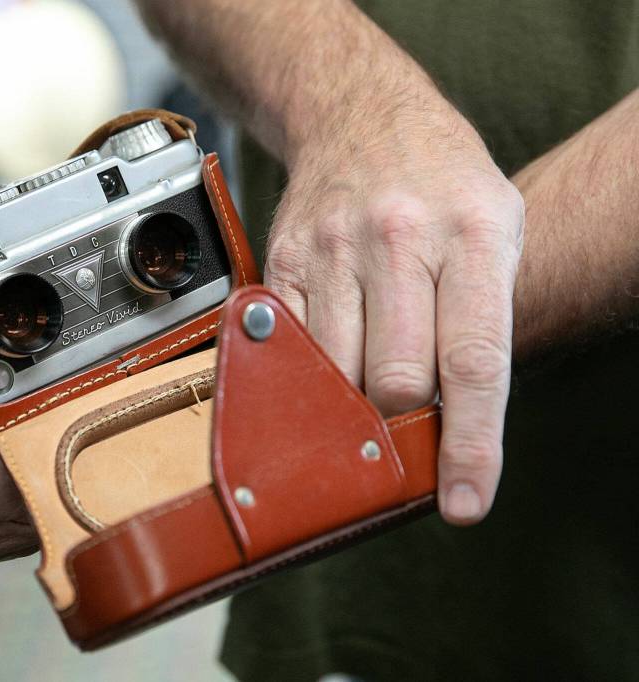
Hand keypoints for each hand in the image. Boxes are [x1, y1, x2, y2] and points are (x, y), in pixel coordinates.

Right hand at [265, 96, 523, 524]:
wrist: (360, 118)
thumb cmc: (440, 184)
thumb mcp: (496, 228)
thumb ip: (481, 318)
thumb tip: (447, 422)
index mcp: (471, 233)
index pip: (473, 362)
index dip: (471, 444)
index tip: (464, 502)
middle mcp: (398, 239)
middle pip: (395, 379)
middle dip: (403, 415)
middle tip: (407, 411)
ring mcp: (331, 249)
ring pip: (335, 372)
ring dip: (352, 395)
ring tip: (366, 375)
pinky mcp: (282, 261)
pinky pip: (288, 346)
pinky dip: (307, 370)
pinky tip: (327, 353)